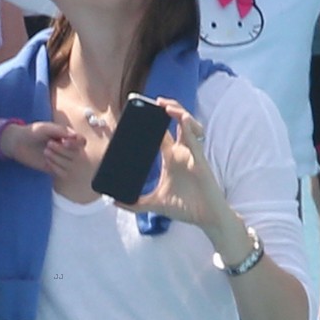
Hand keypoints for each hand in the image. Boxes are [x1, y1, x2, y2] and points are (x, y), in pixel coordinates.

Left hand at [0, 120, 85, 177]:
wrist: (17, 143)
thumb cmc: (32, 132)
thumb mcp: (46, 127)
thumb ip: (61, 130)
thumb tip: (76, 136)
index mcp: (67, 136)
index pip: (81, 142)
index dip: (76, 144)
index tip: (64, 142)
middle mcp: (66, 148)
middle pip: (77, 154)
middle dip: (63, 150)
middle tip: (48, 145)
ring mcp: (61, 159)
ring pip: (71, 164)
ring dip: (59, 158)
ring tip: (45, 152)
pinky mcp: (54, 169)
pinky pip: (64, 173)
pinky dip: (57, 168)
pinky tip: (47, 162)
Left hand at [121, 100, 227, 231]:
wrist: (206, 218)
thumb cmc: (185, 208)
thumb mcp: (154, 204)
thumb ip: (134, 204)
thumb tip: (113, 201)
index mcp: (170, 157)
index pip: (158, 133)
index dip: (150, 120)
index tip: (136, 110)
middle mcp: (180, 151)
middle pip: (173, 121)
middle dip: (163, 108)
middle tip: (148, 101)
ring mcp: (190, 152)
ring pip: (185, 123)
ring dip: (176, 111)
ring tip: (163, 105)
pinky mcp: (199, 158)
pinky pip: (193, 137)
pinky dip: (188, 125)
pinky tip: (180, 117)